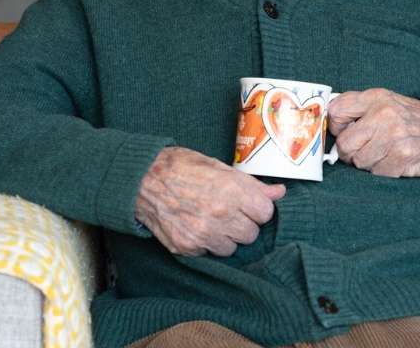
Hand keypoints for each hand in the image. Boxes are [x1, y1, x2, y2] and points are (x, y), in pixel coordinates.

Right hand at [134, 146, 285, 256]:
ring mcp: (203, 234)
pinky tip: (193, 225)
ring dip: (224, 236)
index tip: (247, 204)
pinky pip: (208, 253)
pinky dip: (204, 243)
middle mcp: (220, 214)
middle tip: (226, 211)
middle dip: (242, 223)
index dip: (257, 208)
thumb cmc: (179, 166)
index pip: (265, 213)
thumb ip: (250, 184)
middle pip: (251, 234)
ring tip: (208, 219)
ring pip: (231, 248)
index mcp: (232, 190)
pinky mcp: (187, 247)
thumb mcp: (217, 166)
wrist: (140, 179)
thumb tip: (279, 192)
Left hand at [327, 88, 419, 177]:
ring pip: (360, 162)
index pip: (336, 112)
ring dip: (369, 163)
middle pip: (345, 144)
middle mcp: (384, 114)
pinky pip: (377, 173)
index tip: (345, 131)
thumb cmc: (406, 118)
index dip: (335, 127)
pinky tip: (393, 161)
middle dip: (351, 152)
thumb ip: (354, 107)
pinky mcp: (403, 156)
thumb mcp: (382, 102)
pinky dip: (383, 171)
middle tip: (365, 149)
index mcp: (375, 97)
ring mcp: (394, 135)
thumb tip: (326, 123)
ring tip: (383, 153)